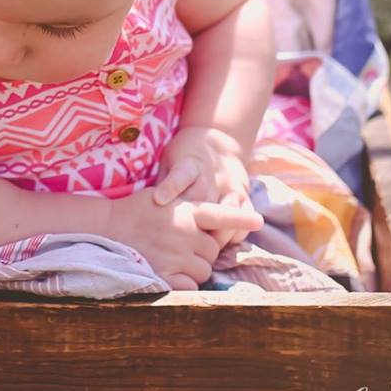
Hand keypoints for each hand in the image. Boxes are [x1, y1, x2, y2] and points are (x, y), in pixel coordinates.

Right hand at [107, 189, 262, 289]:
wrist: (104, 228)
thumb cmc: (134, 211)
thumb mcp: (163, 197)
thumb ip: (189, 202)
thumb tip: (211, 206)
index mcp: (186, 212)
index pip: (220, 215)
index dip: (241, 219)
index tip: (258, 221)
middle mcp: (185, 232)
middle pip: (213, 250)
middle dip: (202, 252)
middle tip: (181, 246)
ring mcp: (175, 254)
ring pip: (204, 270)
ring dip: (194, 268)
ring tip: (174, 259)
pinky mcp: (165, 274)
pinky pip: (190, 285)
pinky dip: (185, 283)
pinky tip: (171, 273)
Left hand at [152, 127, 256, 247]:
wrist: (219, 140)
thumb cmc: (184, 156)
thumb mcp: (169, 161)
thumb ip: (163, 184)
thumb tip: (146, 208)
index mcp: (189, 164)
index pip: (181, 175)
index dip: (170, 186)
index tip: (158, 198)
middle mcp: (212, 175)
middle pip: (205, 201)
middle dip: (194, 226)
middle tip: (179, 246)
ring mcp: (231, 185)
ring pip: (229, 212)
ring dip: (218, 233)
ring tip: (205, 251)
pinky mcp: (244, 193)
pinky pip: (244, 217)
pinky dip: (236, 232)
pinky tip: (224, 243)